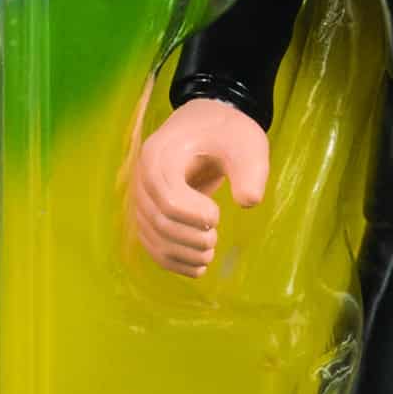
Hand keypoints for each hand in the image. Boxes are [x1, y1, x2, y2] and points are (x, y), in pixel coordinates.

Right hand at [130, 99, 270, 276]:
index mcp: (160, 156)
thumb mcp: (246, 145)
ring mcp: (142, 198)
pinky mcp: (148, 214)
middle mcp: (143, 178)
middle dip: (192, 239)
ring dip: (183, 255)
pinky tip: (197, 267)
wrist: (206, 126)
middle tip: (216, 239)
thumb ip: (250, 171)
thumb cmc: (227, 134)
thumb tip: (248, 202)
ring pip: (154, 239)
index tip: (217, 215)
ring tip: (209, 255)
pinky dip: (173, 261)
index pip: (169, 201)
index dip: (195, 217)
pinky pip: (152, 244)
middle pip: (160, 223)